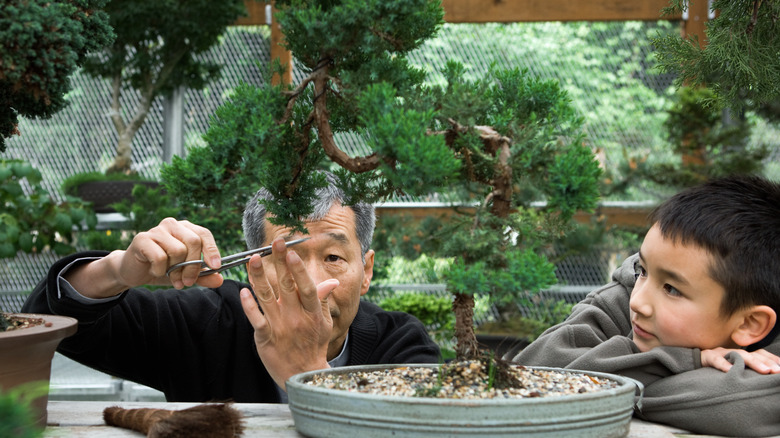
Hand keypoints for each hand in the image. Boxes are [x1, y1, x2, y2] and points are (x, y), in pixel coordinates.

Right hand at [66, 218, 222, 297]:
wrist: (134, 272)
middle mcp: (173, 225)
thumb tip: (219, 280)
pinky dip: (160, 270)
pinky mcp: (142, 239)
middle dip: (193, 266)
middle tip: (188, 282)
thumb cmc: (163, 269)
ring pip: (178, 250)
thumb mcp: (186, 274)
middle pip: (194, 241)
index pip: (204, 234)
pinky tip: (155, 270)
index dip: (212, 250)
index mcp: (186, 228)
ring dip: (176, 270)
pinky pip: (160, 257)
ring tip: (170, 277)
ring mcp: (157, 230)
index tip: (216, 267)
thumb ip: (203, 276)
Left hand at [239, 238, 338, 389]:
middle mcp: (295, 317)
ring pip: (266, 297)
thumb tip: (332, 281)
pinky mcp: (265, 337)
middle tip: (274, 242)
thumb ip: (322, 300)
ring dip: (258, 277)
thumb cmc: (314, 345)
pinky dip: (249, 305)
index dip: (298, 269)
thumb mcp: (324, 322)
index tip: (292, 252)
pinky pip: (255, 318)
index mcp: (312, 312)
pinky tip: (243, 291)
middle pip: (286, 285)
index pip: (305, 286)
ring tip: (253, 259)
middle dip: (279, 262)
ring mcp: (279, 327)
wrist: (303, 374)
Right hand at [701, 347, 779, 373]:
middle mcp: (732, 352)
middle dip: (766, 362)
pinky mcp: (708, 356)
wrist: (689, 362)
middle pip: (752, 354)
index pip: (759, 354)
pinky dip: (724, 365)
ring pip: (738, 355)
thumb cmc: (712, 370)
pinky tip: (731, 371)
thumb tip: (762, 378)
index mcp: (739, 355)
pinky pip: (717, 360)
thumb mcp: (730, 369)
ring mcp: (721, 353)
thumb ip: (743, 372)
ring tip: (764, 370)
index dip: (771, 359)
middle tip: (777, 371)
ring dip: (753, 362)